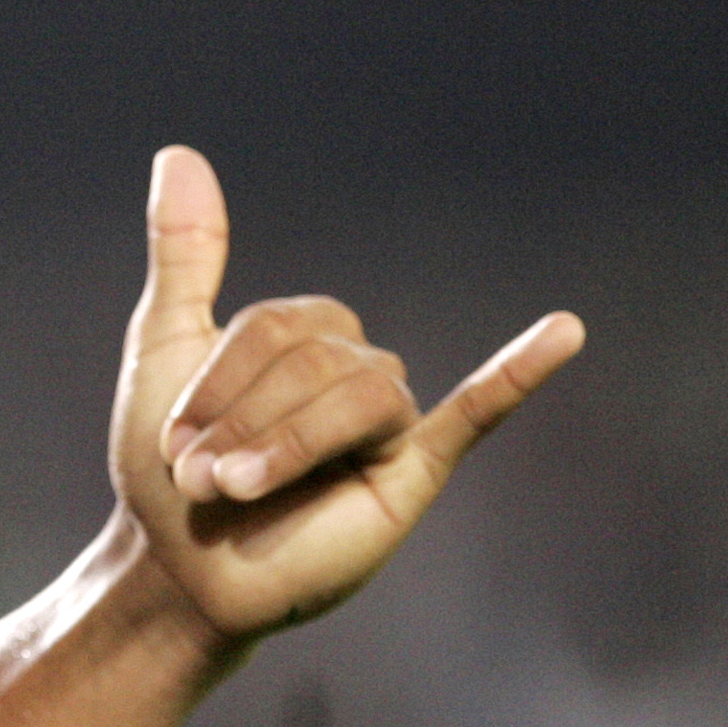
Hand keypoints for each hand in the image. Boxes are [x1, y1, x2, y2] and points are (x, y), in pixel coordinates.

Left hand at [108, 146, 582, 639]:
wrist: (183, 573)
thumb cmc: (168, 467)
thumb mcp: (165, 346)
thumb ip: (186, 254)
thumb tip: (179, 153)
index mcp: (304, 334)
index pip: (277, 325)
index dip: (217, 384)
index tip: (173, 444)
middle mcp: (354, 367)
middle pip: (318, 359)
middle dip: (244, 420)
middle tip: (201, 480)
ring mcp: (388, 420)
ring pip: (362, 394)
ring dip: (289, 443)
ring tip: (235, 491)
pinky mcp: (413, 472)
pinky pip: (475, 414)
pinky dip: (518, 374)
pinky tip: (562, 333)